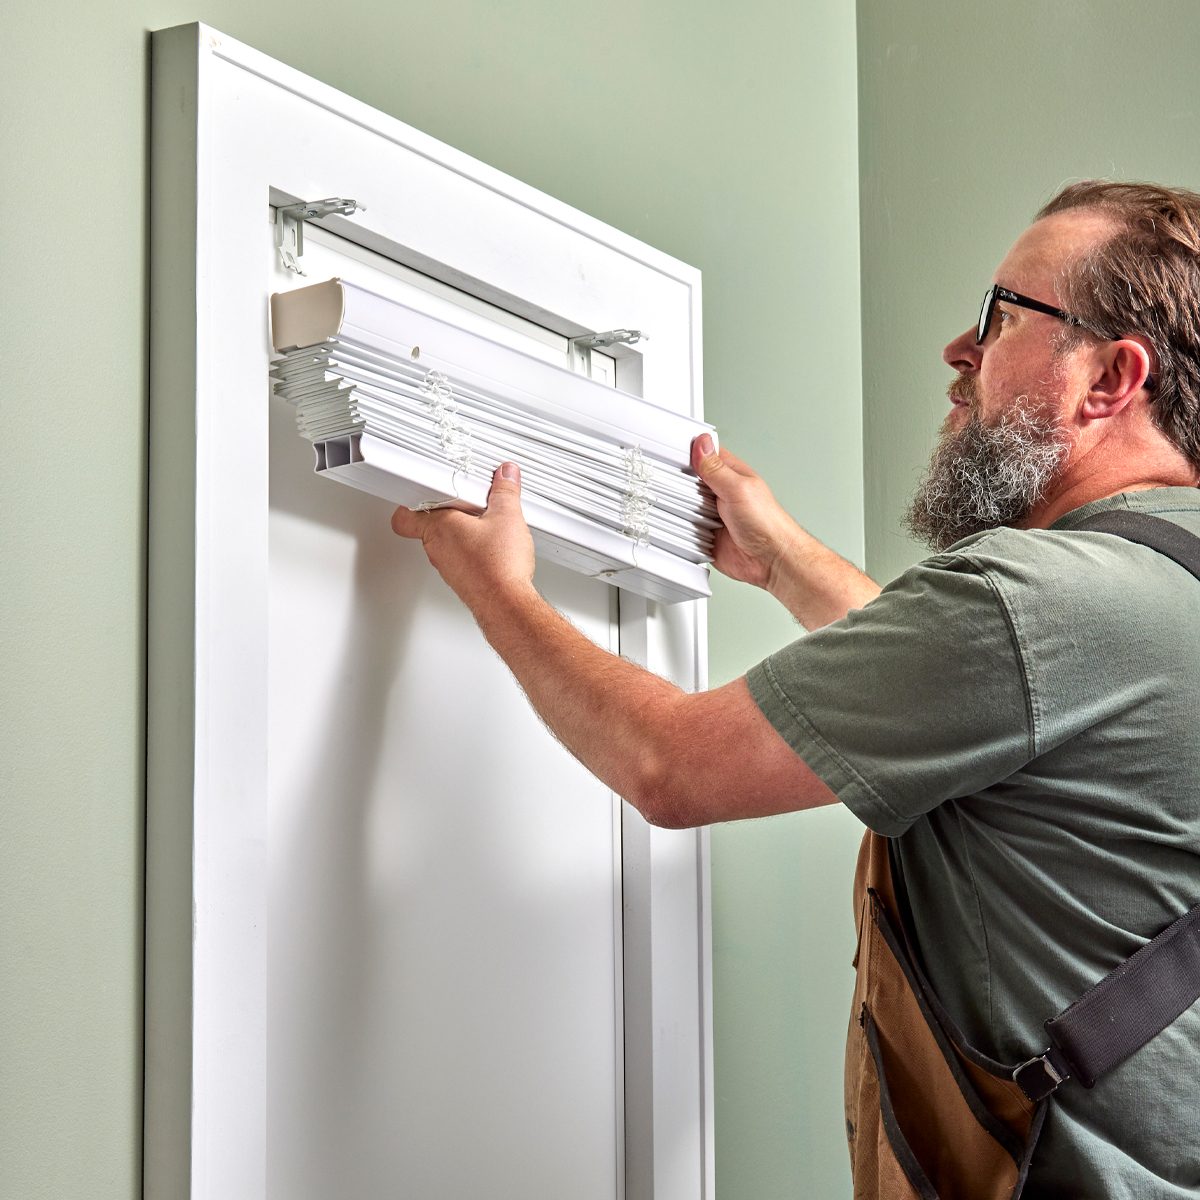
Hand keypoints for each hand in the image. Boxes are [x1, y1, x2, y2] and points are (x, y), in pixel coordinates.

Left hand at [390, 463, 535, 608]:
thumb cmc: (498, 566)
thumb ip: (505, 491)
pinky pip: (459, 561)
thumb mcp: (507, 516)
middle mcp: (437, 549)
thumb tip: (506, 475)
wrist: (506, 603)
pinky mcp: (462, 581)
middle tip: (464, 505)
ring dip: (460, 535)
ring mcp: (448, 568)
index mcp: (439, 528)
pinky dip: (471, 553)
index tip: (423, 494)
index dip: (410, 504)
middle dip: (446, 515)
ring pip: (444, 546)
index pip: (404, 516)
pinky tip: (491, 549)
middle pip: (428, 527)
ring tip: (482, 526)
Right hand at [691, 435, 800, 590]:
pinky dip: (683, 529)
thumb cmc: (766, 522)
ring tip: (688, 512)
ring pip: (683, 505)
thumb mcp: (738, 489)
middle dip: (679, 485)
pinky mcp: (706, 533)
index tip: (669, 456)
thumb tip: (701, 444)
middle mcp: (719, 491)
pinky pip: (685, 528)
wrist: (770, 560)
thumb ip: (716, 468)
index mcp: (729, 473)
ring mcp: (711, 513)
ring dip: (682, 509)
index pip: (702, 455)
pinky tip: (688, 528)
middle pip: (687, 480)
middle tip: (679, 491)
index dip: (686, 453)